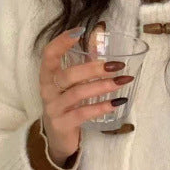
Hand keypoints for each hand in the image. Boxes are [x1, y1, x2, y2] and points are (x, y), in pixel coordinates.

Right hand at [38, 22, 133, 165]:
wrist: (58, 139)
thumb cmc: (68, 105)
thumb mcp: (73, 84)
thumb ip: (84, 61)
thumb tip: (100, 35)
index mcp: (47, 76)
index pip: (48, 54)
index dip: (61, 42)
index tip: (79, 31)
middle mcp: (47, 91)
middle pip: (68, 75)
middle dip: (93, 68)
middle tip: (117, 65)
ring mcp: (53, 109)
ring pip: (77, 94)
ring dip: (102, 86)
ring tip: (122, 81)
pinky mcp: (62, 125)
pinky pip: (82, 113)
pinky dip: (101, 107)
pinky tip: (117, 102)